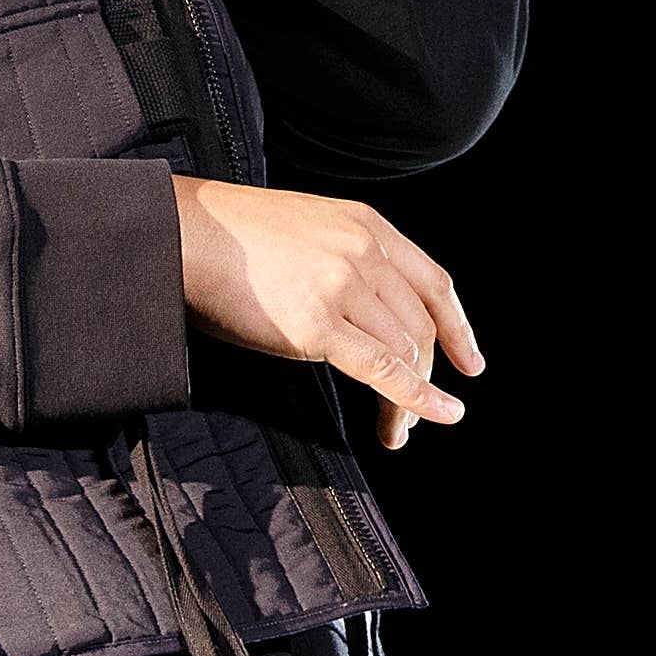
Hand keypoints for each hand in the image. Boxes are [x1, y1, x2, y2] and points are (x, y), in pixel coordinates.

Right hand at [169, 177, 483, 449]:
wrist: (185, 234)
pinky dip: (413, 399)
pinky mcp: (315, 327)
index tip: (469, 362)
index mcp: (368, 225)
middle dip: (428, 376)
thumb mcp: (312, 228)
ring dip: (411, 401)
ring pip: (404, 353)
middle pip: (420, 326)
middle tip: (424, 415)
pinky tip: (426, 420)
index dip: (458, 328)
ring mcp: (342, 288)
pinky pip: (381, 370)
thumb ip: (349, 259)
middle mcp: (365, 252)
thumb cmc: (235, 238)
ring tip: (398, 430)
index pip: (435, 283)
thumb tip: (371, 314)